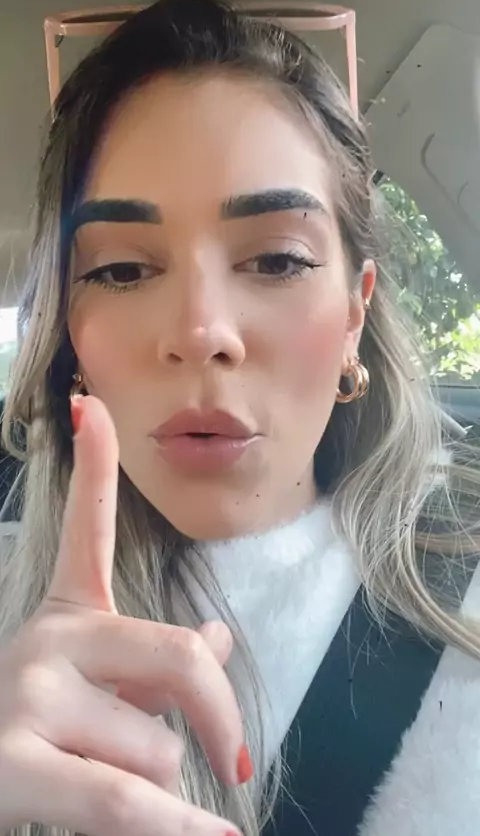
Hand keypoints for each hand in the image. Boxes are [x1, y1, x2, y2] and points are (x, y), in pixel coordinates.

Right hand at [0, 396, 246, 835]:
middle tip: (232, 758)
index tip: (92, 404)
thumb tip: (219, 636)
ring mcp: (28, 695)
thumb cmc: (39, 742)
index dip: (92, 464)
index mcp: (66, 616)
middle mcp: (46, 639)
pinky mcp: (13, 765)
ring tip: (92, 788)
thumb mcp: (97, 692)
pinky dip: (180, 831)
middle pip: (183, 660)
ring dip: (159, 794)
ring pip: (162, 751)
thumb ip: (158, 661)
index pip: (85, 528)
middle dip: (217, 715)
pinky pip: (130, 802)